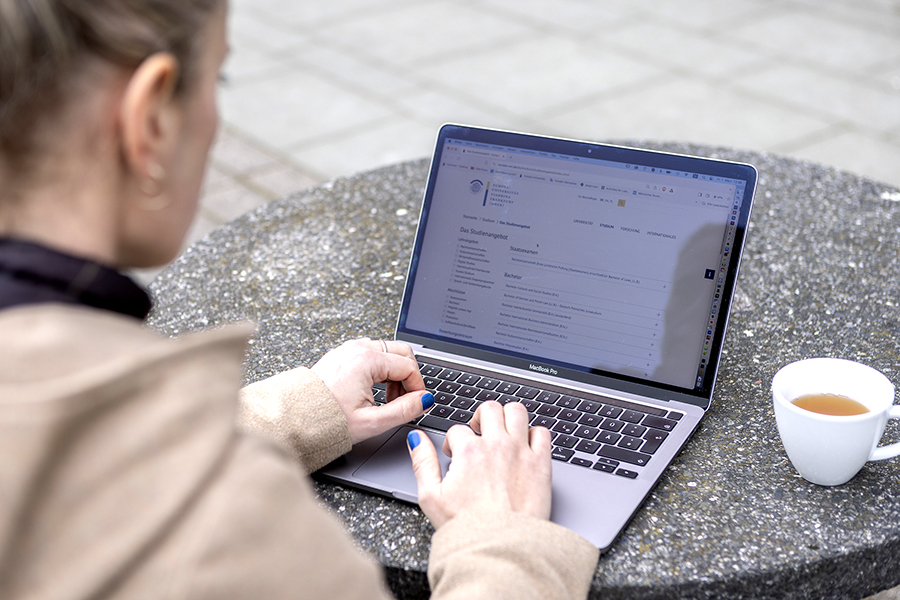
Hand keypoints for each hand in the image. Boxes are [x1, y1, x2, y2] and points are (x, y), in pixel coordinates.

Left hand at [311, 338, 432, 443]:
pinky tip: (374, 390)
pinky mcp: (342, 353)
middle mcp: (358, 348)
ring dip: (395, 372)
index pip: (409, 366)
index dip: (418, 387)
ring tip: (386, 398)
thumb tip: (424, 401)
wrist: (297, 418)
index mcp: (367, 360)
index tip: (416, 404)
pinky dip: (380, 368)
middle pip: (402, 352)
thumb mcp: (371, 422)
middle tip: (403, 400)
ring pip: (387, 351)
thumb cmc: (329, 420)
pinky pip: (372, 353)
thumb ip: (404, 410)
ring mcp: (349, 348)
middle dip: (409, 376)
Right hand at [407, 401, 551, 528]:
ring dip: (508, 418)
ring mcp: (521, 452)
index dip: (453, 442)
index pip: (458, 429)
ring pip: (517, 411)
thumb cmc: (467, 528)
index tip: (455, 456)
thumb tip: (416, 438)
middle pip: (490, 409)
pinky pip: (542, 432)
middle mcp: (497, 445)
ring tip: (503, 432)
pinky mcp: (542, 464)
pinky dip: (534, 435)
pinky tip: (526, 447)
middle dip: (481, 418)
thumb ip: (422, 462)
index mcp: (469, 451)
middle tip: (480, 434)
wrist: (502, 548)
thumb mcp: (431, 497)